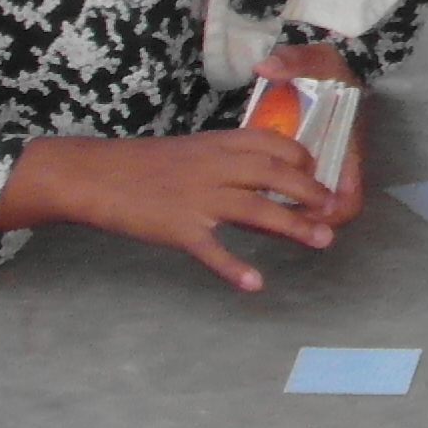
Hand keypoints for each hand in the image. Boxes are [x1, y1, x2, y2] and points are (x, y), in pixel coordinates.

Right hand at [0, 129, 351, 292]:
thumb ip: (225, 161)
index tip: (318, 175)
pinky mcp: (178, 227)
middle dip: (311, 192)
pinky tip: (255, 283)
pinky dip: (234, 268)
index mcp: (217, 144)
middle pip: (276, 175)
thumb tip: (261, 178)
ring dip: (293, 226)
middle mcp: (214, 167)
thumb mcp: (189, 151)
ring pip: (257, 210)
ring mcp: (197, 198)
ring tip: (321, 241)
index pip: (275, 144)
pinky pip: (212, 250)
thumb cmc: (141, 164)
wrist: (94, 175)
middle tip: (332, 211)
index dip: (303, 160)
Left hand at [251, 43, 370, 226]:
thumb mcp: (316, 60)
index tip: (303, 213)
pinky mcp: (299, 165)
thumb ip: (294, 62)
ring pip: (307, 207)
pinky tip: (249, 197)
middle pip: (326, 212)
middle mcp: (334, 164)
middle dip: (302, 222)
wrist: (327, 67)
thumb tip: (266, 67)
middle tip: (270, 221)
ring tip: (253, 215)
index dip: (329, 212)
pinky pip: (291, 193)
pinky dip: (275, 201)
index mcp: (345, 147)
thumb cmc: (327, 69)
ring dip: (286, 216)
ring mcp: (317, 166)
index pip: (348, 196)